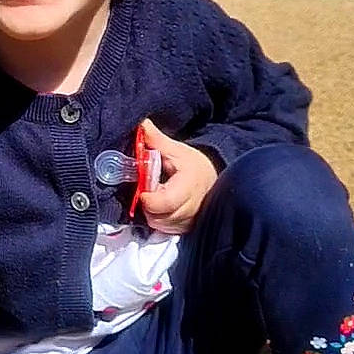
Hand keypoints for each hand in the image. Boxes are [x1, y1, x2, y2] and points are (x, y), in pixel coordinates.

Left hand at [136, 118, 218, 235]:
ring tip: (156, 197)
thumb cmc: (194, 164)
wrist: (213, 179)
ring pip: (159, 225)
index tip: (143, 187)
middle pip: (158, 216)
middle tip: (148, 190)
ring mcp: (189, 221)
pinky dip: (159, 220)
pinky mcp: (186, 229)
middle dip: (147, 204)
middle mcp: (191, 208)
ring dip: (152, 213)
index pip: (163, 202)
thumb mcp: (176, 150)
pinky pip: (164, 230)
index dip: (147, 197)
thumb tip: (140, 124)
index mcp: (188, 187)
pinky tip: (161, 208)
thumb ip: (156, 140)